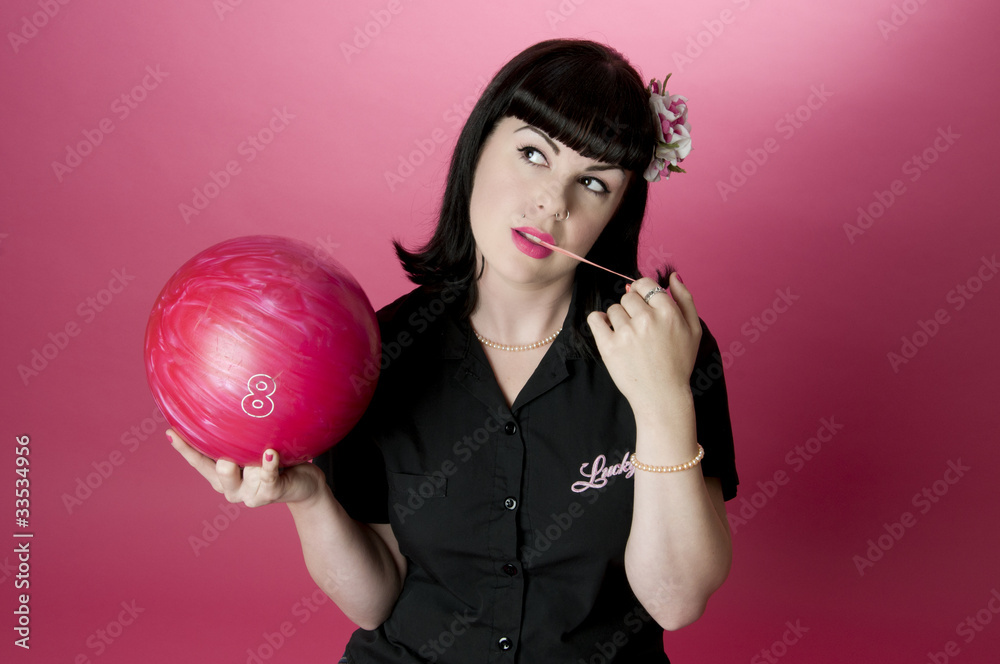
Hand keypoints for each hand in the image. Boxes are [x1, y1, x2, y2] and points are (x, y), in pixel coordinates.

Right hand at [167, 429, 325, 507]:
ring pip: (234, 478)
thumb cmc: (275, 461)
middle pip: (214, 472)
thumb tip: (229, 402)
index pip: (199, 462)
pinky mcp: (270, 493)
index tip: (170, 431)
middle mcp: (232, 487)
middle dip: (213, 460)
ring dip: (237, 466)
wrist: (304, 484)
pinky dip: (267, 464)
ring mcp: (250, 493)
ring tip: (236, 456)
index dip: (184, 448)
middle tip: (218, 451)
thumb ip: (240, 437)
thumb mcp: (253, 450)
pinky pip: (268, 476)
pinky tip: (269, 453)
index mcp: (222, 476)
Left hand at [586, 274, 701, 416]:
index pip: (644, 284)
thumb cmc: (679, 364)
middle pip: (628, 296)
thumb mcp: (694, 330)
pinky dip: (599, 322)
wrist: (662, 397)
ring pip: (613, 309)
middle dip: (632, 308)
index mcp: (668, 312)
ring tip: (629, 338)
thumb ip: (685, 299)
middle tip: (640, 328)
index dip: (642, 292)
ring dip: (618, 319)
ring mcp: (626, 333)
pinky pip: (595, 319)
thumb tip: (672, 276)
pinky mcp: (609, 346)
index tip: (642, 304)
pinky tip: (608, 331)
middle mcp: (647, 319)